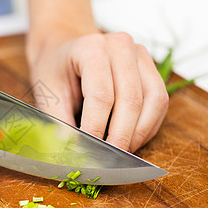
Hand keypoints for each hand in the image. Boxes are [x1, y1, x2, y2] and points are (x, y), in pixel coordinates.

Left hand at [27, 32, 168, 151]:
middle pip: (131, 100)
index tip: (89, 153)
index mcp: (91, 48)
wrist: (63, 50)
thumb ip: (60, 124)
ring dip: (139, 134)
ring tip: (120, 153)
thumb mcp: (47, 95)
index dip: (96, 129)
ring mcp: (140, 56)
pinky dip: (148, 127)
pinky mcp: (150, 69)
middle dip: (120, 137)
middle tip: (108, 161)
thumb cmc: (54, 71)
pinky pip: (159, 102)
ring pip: (153, 101)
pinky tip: (131, 141)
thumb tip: (74, 155)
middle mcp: (120, 46)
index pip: (100, 96)